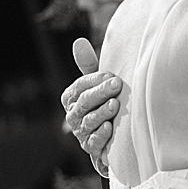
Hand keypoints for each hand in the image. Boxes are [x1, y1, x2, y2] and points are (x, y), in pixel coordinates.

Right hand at [61, 38, 120, 176]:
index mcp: (71, 97)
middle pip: (84, 102)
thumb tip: (79, 41)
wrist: (113, 134)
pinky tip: (110, 128)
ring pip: (89, 121)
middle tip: (116, 85)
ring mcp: (81, 132)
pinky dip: (102, 134)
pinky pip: (94, 141)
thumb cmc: (104, 101)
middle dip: (100, 93)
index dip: (94, 80)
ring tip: (115, 105)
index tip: (111, 75)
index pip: (80, 86)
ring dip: (102, 113)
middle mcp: (73, 115)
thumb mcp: (97, 83)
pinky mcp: (91, 147)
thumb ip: (89, 65)